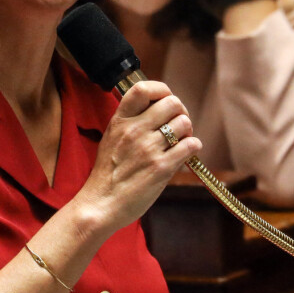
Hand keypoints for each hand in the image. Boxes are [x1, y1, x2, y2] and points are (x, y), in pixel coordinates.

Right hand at [80, 81, 201, 234]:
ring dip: (188, 131)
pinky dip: (193, 147)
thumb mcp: (111, 137)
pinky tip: (185, 153)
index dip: (161, 89)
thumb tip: (157, 108)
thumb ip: (131, 121)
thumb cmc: (107, 173)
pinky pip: (190, 146)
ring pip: (184, 123)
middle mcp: (134, 130)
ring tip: (181, 141)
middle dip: (180, 112)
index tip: (165, 99)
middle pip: (172, 103)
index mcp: (120, 120)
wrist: (101, 204)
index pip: (143, 88)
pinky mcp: (161, 168)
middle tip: (177, 124)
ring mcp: (148, 148)